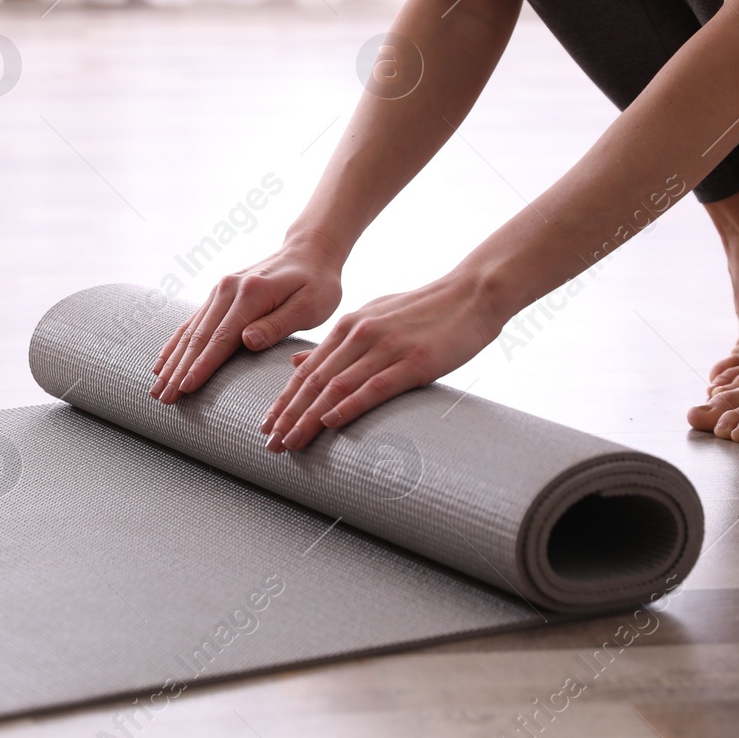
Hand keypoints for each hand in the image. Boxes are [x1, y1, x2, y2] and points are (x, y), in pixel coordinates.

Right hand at [151, 238, 343, 403]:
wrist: (309, 251)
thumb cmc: (317, 283)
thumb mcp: (311, 305)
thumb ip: (278, 324)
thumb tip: (247, 341)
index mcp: (252, 294)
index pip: (221, 337)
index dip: (202, 365)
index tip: (185, 388)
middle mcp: (229, 288)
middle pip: (199, 336)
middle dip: (178, 370)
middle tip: (163, 398)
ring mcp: (220, 289)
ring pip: (190, 331)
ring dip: (172, 361)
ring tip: (156, 388)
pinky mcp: (219, 293)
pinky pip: (192, 322)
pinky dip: (175, 344)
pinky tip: (162, 363)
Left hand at [260, 274, 505, 451]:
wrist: (472, 294)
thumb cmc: (424, 311)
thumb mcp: (372, 317)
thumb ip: (335, 342)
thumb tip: (296, 362)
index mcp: (348, 327)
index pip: (306, 370)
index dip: (283, 400)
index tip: (266, 425)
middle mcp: (360, 335)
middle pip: (314, 381)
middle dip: (288, 415)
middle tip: (270, 443)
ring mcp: (386, 348)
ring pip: (336, 387)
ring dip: (309, 418)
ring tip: (291, 442)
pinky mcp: (413, 361)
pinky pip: (374, 387)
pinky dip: (349, 406)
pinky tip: (331, 423)